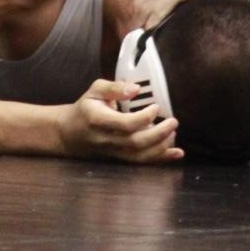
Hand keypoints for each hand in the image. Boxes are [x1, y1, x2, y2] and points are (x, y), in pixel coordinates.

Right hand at [59, 80, 182, 164]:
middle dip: (158, 134)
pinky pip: (142, 162)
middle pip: (136, 142)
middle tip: (173, 121)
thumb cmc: (85, 108)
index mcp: (99, 120)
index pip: (125, 124)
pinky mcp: (121, 159)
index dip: (143, 118)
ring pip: (140, 156)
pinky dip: (161, 159)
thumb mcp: (95, 90)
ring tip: (174, 133)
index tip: (156, 106)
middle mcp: (107, 140)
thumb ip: (115, 88)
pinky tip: (177, 154)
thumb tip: (136, 88)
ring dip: (161, 147)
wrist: (71, 134)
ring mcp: (114, 152)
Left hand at [129, 0, 246, 30]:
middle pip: (138, 1)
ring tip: (145, 41)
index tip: (136, 29)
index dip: (134, 12)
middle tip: (138, 41)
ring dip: (142, 25)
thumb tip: (158, 16)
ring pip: (144, 5)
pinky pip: (160, 8)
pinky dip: (154, 22)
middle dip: (135, 22)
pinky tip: (155, 33)